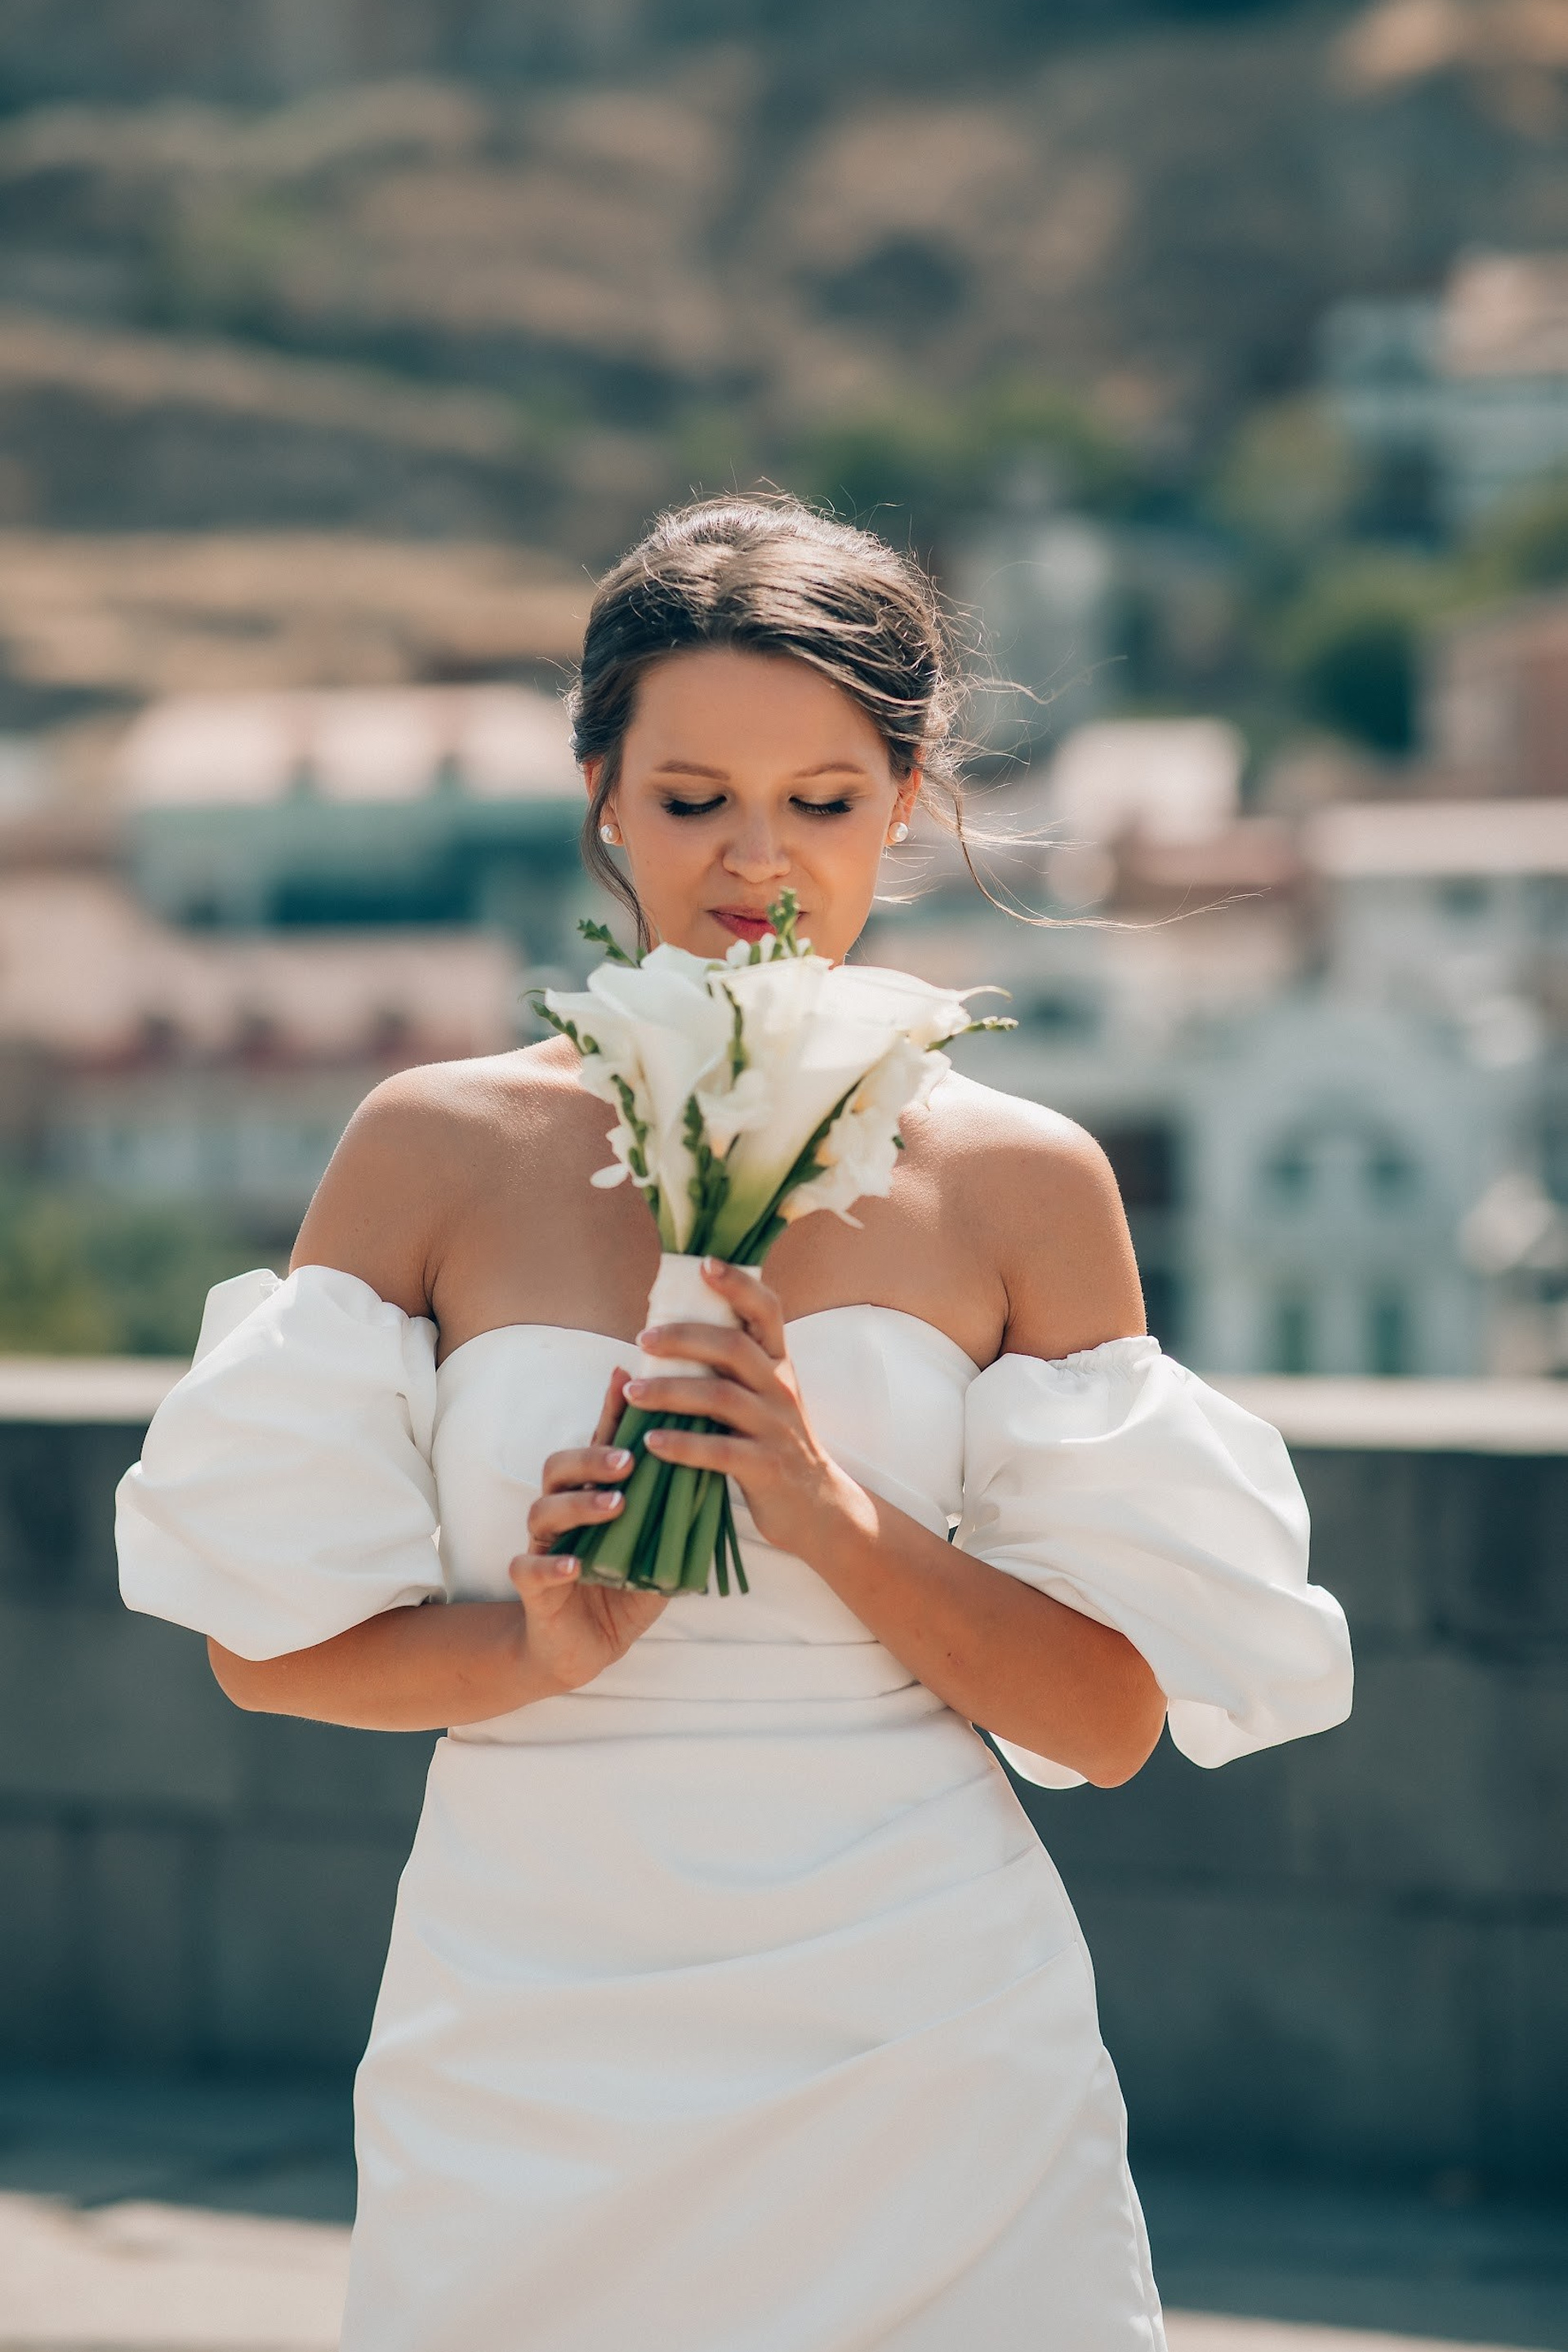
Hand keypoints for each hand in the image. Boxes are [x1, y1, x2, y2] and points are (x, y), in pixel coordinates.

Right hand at [508, 1369, 667, 1692]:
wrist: (588, 1647)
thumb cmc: (626, 1587)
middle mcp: (563, 1513)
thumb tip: (719, 1459)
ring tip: (615, 1505)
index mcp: (592, 1495)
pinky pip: (529, 1569)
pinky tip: (573, 1565)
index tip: (626, 1377)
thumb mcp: (660, 1543)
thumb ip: (678, 1506)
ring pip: (542, 1511)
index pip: (598, 1444)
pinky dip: (550, 1565)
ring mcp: (544, 1547)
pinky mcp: (534, 1588)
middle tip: (630, 1458)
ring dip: (578, 1505)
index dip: (609, 1410)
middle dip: (593, 1458)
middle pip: (560, 1467)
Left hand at [624, 1260, 865, 1566]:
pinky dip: (682, 1445)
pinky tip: (651, 1443)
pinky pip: (719, 1451)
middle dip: (684, 1337)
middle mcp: (780, 1389)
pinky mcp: (766, 1467)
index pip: (766, 1310)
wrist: (817, 1507)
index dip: (738, 1283)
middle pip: (734, 1347)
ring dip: (670, 1392)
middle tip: (643, 1339)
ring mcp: (775, 1428)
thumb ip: (732, 1366)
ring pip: (720, 1397)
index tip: (704, 1264)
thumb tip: (672, 1330)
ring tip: (632, 1393)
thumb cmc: (774, 1443)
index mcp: (778, 1364)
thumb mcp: (765, 1396)